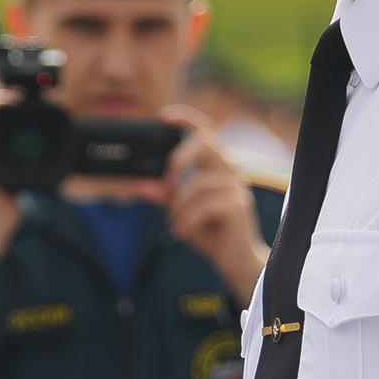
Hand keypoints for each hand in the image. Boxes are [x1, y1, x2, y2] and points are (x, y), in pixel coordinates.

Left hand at [136, 107, 268, 304]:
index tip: (165, 116)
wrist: (234, 261)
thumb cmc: (210, 232)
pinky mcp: (239, 205)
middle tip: (165, 182)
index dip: (187, 120)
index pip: (206, 133)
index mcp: (216, 167)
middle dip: (180, 157)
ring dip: (180, 208)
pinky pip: (205, 205)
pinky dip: (189, 220)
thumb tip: (138, 185)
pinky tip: (185, 233)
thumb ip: (162, 196)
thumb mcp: (180, 211)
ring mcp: (237, 187)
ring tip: (178, 226)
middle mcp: (230, 172)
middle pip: (207, 142)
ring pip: (197, 184)